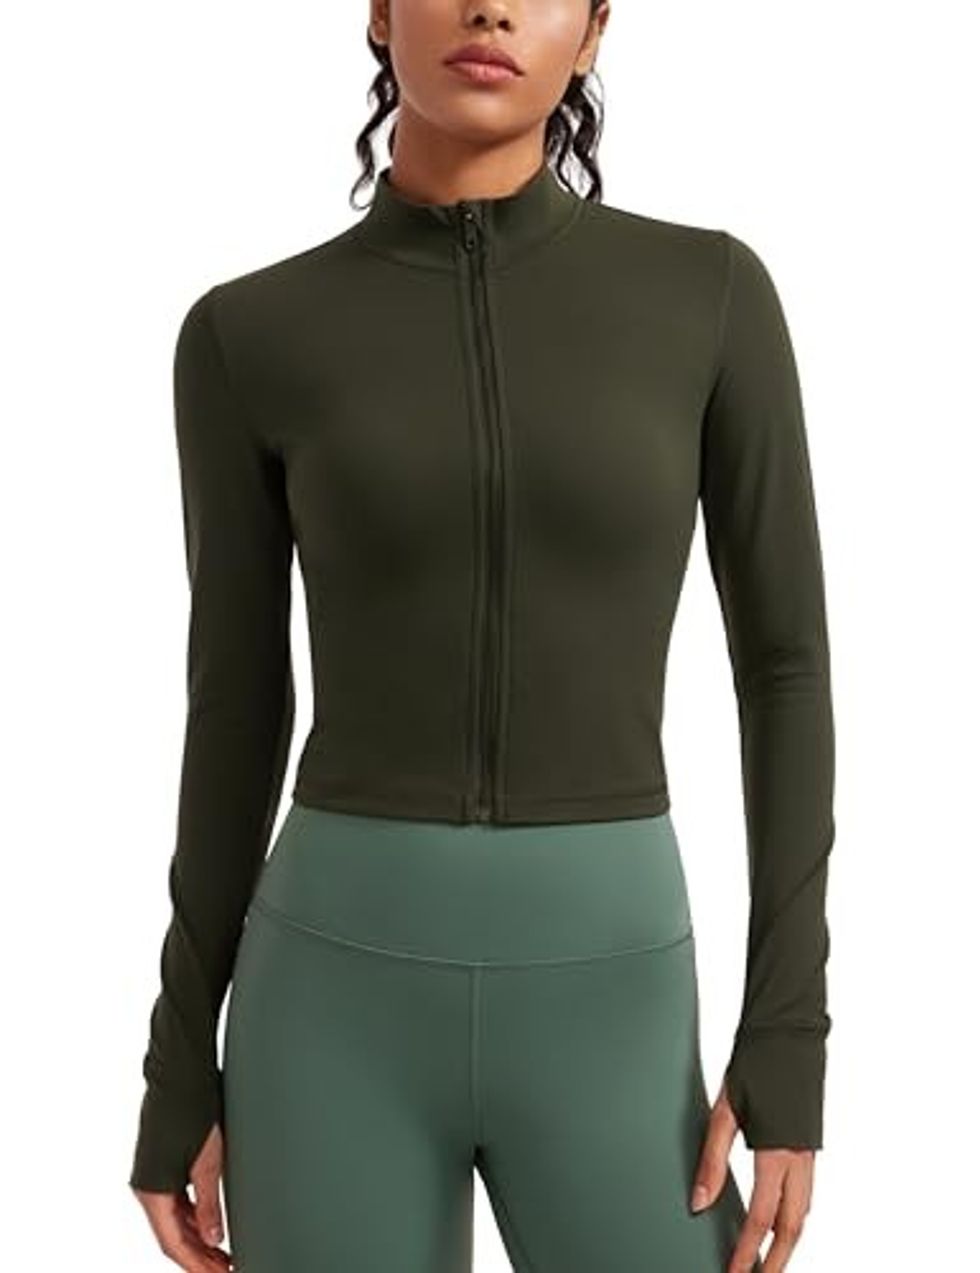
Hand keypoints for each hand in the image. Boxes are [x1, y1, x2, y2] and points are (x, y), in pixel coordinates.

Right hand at [131, 1122, 231, 1270]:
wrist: (181, 1073)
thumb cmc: (193, 1111)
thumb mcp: (208, 1162)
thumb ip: (209, 1204)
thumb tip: (214, 1239)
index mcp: (152, 1192)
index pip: (173, 1244)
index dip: (196, 1265)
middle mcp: (147, 1187)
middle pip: (172, 1235)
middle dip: (198, 1256)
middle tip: (226, 1269)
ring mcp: (153, 1175)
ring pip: (174, 1220)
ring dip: (197, 1239)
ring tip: (222, 1255)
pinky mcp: (162, 1163)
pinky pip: (176, 1202)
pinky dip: (193, 1217)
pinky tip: (209, 1225)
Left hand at [690, 1078, 813, 1270]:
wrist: (789, 1031)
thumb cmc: (755, 1063)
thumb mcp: (724, 1110)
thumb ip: (712, 1159)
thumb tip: (698, 1202)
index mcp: (778, 1152)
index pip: (762, 1220)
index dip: (746, 1253)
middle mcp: (800, 1158)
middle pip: (792, 1228)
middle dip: (776, 1262)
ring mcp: (810, 1151)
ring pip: (803, 1213)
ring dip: (787, 1243)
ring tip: (767, 1262)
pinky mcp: (810, 1141)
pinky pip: (806, 1192)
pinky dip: (794, 1217)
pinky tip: (780, 1221)